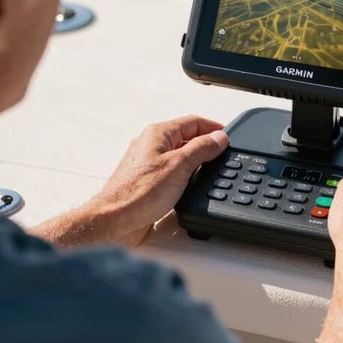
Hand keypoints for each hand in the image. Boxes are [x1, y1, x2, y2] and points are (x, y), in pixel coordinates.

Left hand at [32, 115, 227, 247]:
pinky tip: (191, 184)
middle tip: (222, 153)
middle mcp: (151, 145)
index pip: (192, 121)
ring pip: (178, 155)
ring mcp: (148, 163)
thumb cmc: (138, 193)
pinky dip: (184, 174)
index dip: (212, 127)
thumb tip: (219, 138)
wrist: (116, 220)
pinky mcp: (147, 181)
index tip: (227, 136)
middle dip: (205, 144)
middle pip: (185, 137)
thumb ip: (202, 149)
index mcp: (158, 133)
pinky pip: (171, 171)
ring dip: (195, 160)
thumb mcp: (180, 165)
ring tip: (209, 168)